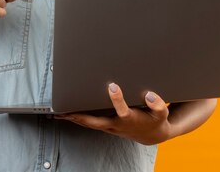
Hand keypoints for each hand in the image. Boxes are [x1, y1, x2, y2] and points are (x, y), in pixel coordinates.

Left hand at [55, 83, 173, 144]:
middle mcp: (116, 124)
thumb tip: (149, 95)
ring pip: (88, 123)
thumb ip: (158, 104)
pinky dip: (77, 119)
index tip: (113, 85)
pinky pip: (88, 123)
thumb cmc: (155, 121)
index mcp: (130, 119)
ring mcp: (109, 126)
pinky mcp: (105, 125)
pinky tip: (65, 114)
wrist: (151, 134)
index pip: (122, 109)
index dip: (117, 98)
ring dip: (73, 118)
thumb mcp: (161, 113)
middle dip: (79, 116)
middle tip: (65, 111)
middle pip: (95, 121)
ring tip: (57, 113)